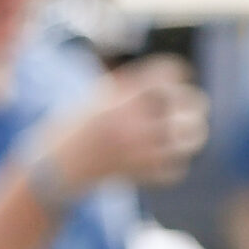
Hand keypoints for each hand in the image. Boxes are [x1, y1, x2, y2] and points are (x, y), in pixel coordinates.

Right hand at [45, 57, 208, 194]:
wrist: (56, 167)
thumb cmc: (80, 127)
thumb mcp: (101, 97)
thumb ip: (135, 86)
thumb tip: (174, 74)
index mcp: (121, 101)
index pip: (167, 77)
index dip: (177, 72)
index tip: (180, 74)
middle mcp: (131, 124)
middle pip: (187, 106)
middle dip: (193, 104)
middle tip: (192, 107)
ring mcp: (137, 152)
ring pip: (188, 139)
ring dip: (193, 134)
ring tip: (190, 133)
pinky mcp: (140, 175)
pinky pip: (175, 168)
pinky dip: (176, 163)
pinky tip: (169, 157)